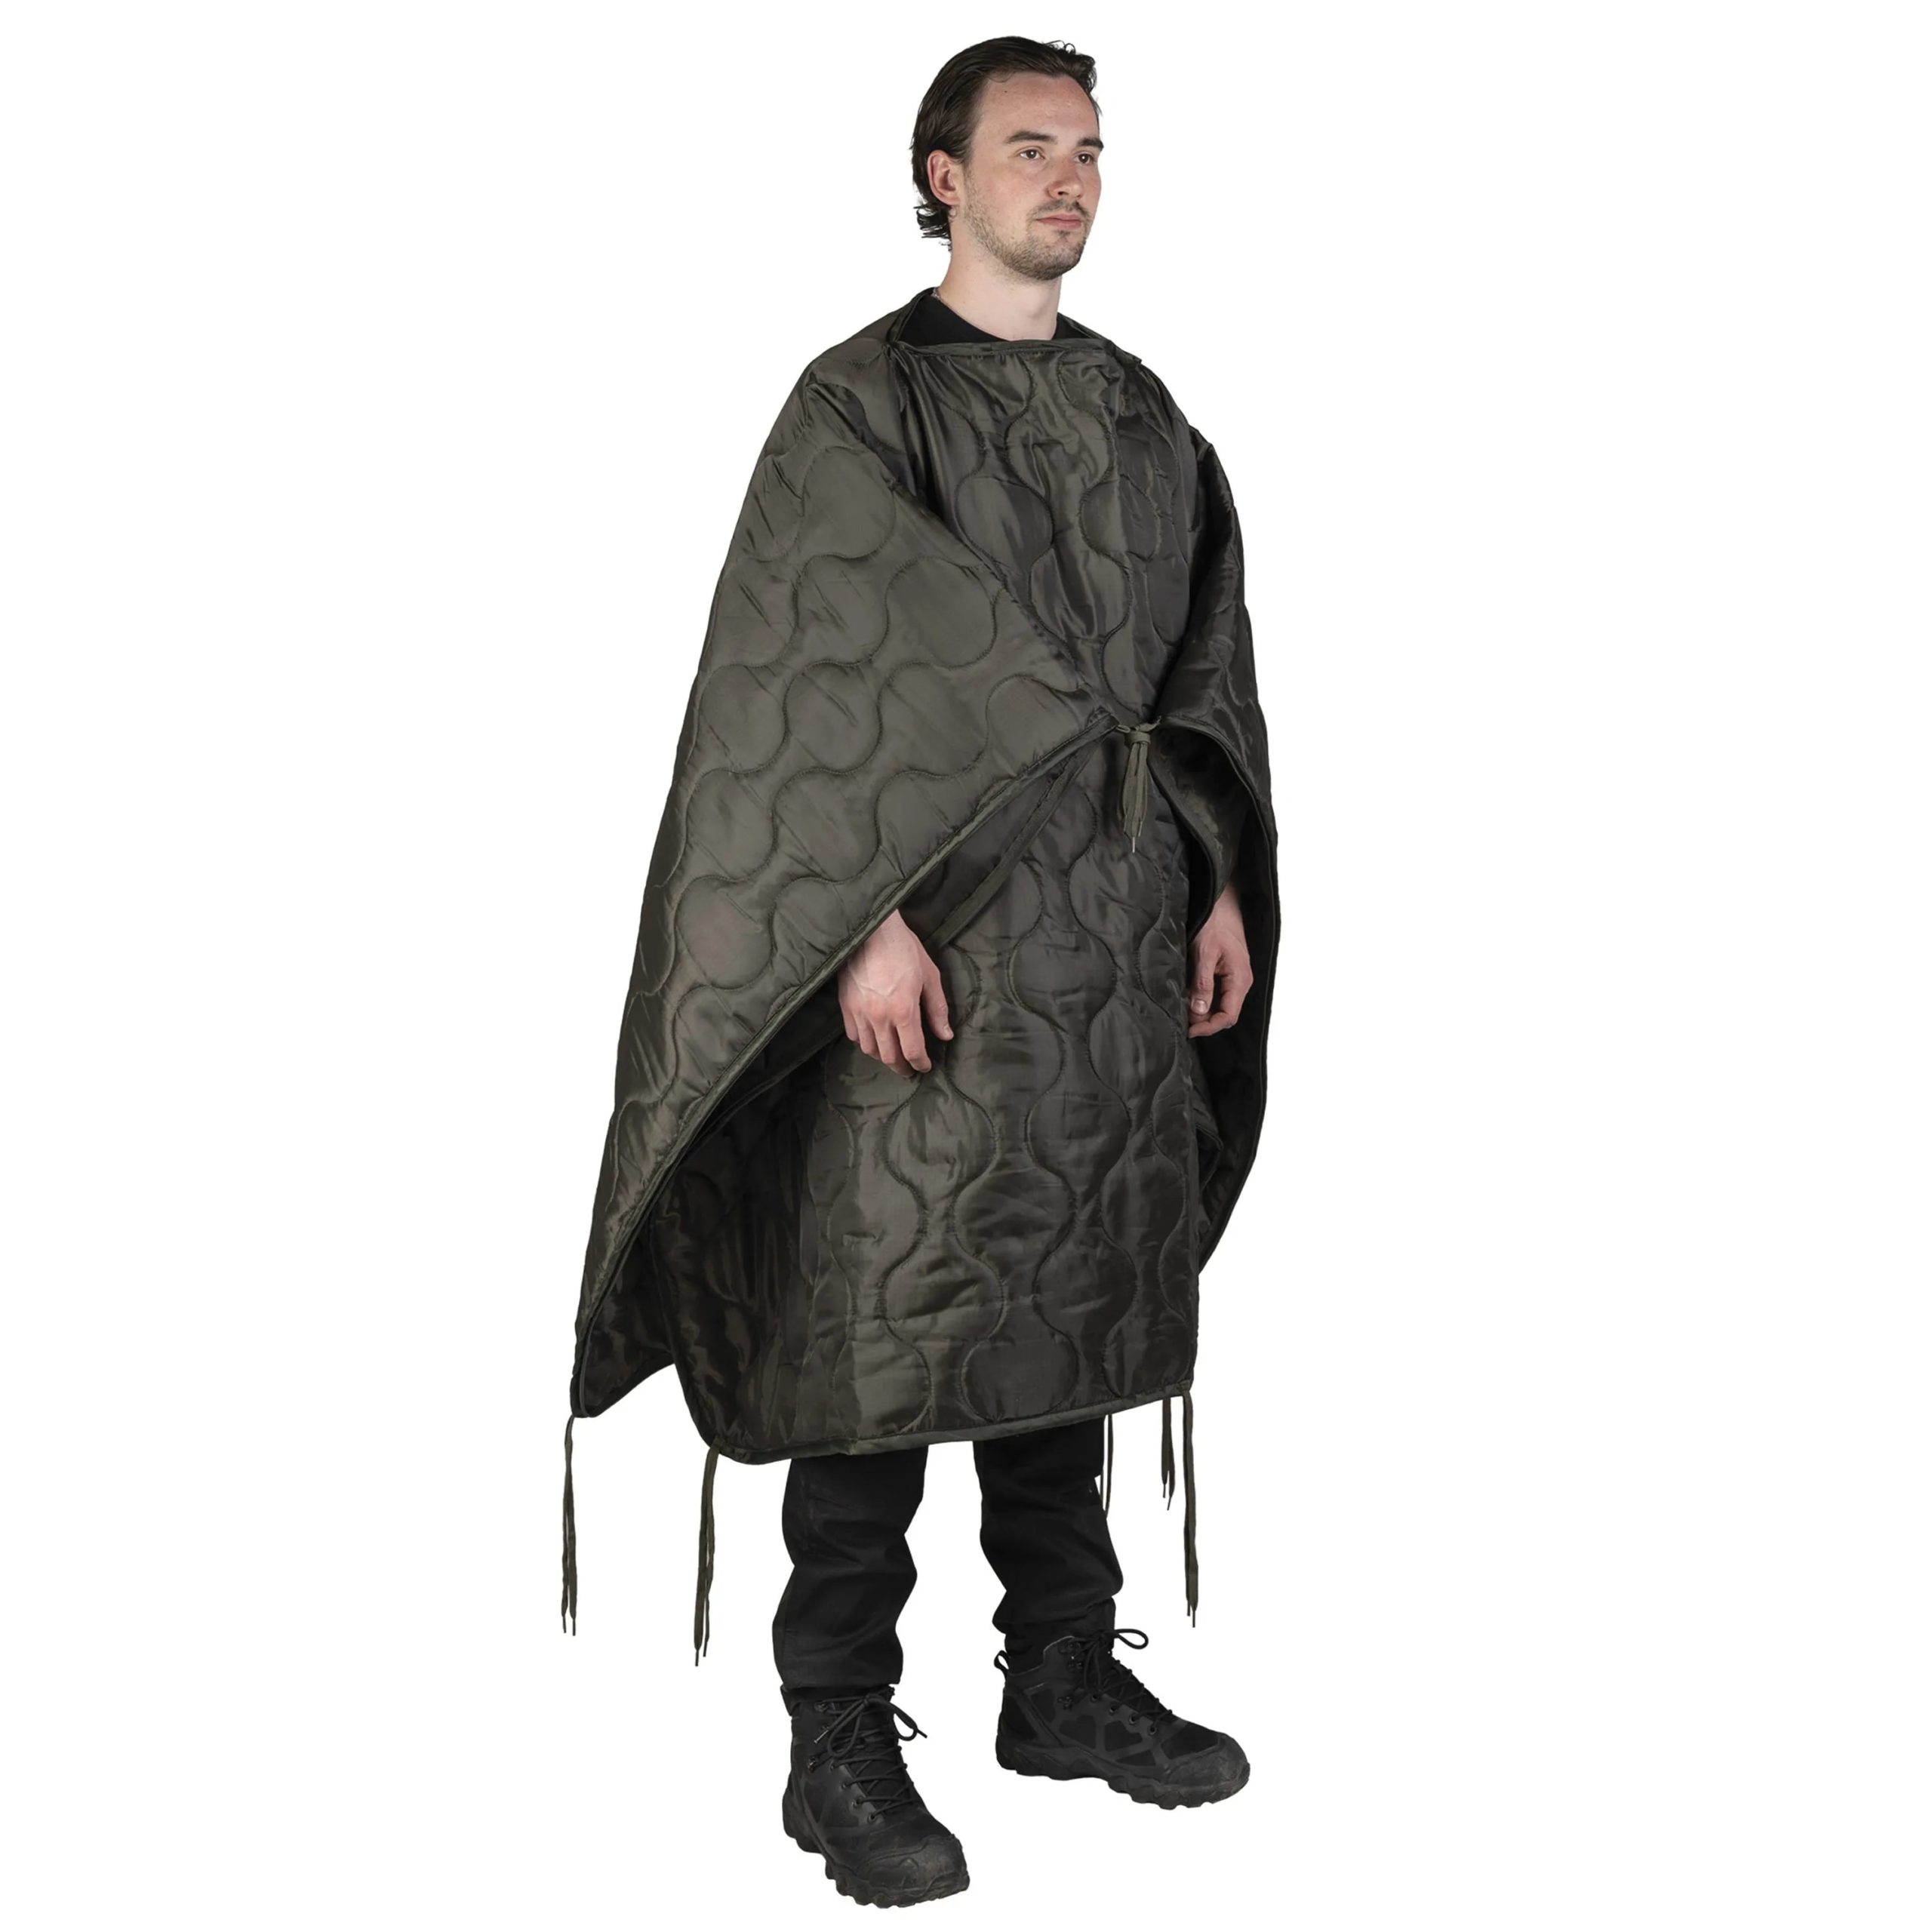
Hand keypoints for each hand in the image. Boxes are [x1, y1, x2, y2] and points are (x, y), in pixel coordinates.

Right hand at [838, 909, 953, 1075]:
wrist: (871, 929)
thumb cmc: (904, 948)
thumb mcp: (929, 976)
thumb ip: (937, 1009)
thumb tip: (945, 1035)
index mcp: (904, 1011)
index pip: (912, 1051)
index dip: (920, 1064)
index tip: (925, 1066)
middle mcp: (879, 1017)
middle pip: (889, 1057)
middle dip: (902, 1068)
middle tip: (909, 1069)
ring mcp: (859, 1012)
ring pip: (869, 1049)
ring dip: (882, 1057)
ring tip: (892, 1056)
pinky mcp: (845, 1005)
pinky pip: (853, 1034)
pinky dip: (864, 1042)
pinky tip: (873, 1038)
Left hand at [1186, 881, 1251, 1038]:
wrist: (1220, 903)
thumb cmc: (1214, 923)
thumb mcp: (1204, 953)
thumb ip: (1202, 984)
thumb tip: (1199, 1012)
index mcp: (1240, 978)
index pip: (1228, 1016)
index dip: (1209, 1027)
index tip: (1189, 1030)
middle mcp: (1241, 981)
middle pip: (1225, 1013)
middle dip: (1204, 1021)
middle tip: (1181, 1020)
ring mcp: (1234, 978)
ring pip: (1220, 1005)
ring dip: (1203, 1011)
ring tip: (1183, 1009)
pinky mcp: (1226, 973)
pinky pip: (1218, 994)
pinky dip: (1204, 1000)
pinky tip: (1189, 997)